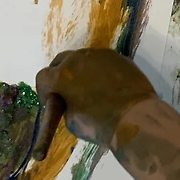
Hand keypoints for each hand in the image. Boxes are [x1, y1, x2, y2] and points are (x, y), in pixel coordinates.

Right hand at [32, 49, 156, 159]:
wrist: (136, 118)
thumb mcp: (71, 121)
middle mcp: (78, 59)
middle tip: (66, 91)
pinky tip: (108, 86)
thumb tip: (70, 101)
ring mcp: (100, 55)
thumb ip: (65, 105)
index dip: (44, 91)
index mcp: (62, 75)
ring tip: (89, 88)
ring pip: (83, 58)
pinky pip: (102, 61)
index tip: (50, 102)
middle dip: (59, 75)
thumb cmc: (99, 124)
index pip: (43, 77)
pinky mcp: (118, 57)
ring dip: (80, 71)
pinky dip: (100, 71)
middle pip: (61, 61)